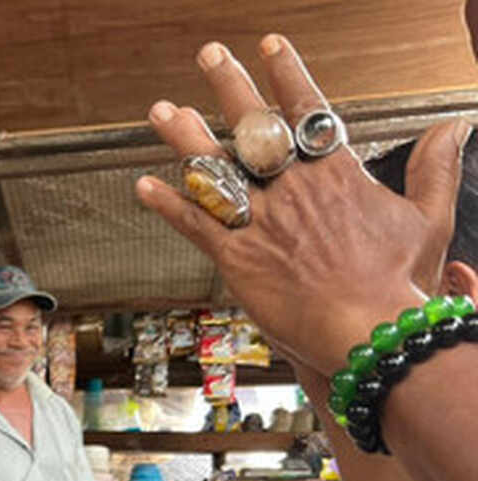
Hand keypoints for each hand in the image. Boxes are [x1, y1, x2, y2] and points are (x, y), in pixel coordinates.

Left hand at [135, 34, 468, 374]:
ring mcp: (261, 219)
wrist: (365, 328)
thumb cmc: (398, 281)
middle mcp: (292, 187)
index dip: (287, 73)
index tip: (269, 44)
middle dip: (229, 84)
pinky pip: (193, 223)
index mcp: (335, 173)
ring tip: (160, 110)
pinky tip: (142, 186)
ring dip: (184, 136)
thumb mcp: (428, 218)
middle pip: (254, 125)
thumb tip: (456, 125)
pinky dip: (167, 203)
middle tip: (209, 53)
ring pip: (215, 167)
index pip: (307, 110)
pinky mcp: (236, 255)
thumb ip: (435, 168)